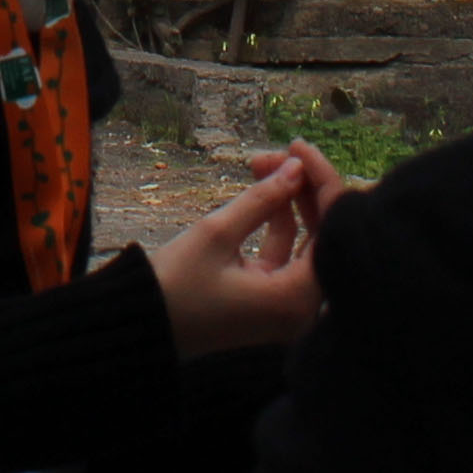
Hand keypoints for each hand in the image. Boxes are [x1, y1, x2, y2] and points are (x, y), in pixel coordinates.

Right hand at [144, 143, 344, 359]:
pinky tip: (262, 193)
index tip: (299, 147)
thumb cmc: (176, 285)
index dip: (321, 181)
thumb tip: (297, 167)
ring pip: (305, 244)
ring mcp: (287, 309)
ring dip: (288, 204)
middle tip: (280, 152)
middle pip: (323, 237)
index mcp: (297, 298)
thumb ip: (263, 198)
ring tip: (261, 163)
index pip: (331, 230)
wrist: (141, 325)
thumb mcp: (218, 233)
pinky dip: (277, 227)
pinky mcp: (271, 304)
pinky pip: (286, 258)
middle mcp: (302, 309)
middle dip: (303, 190)